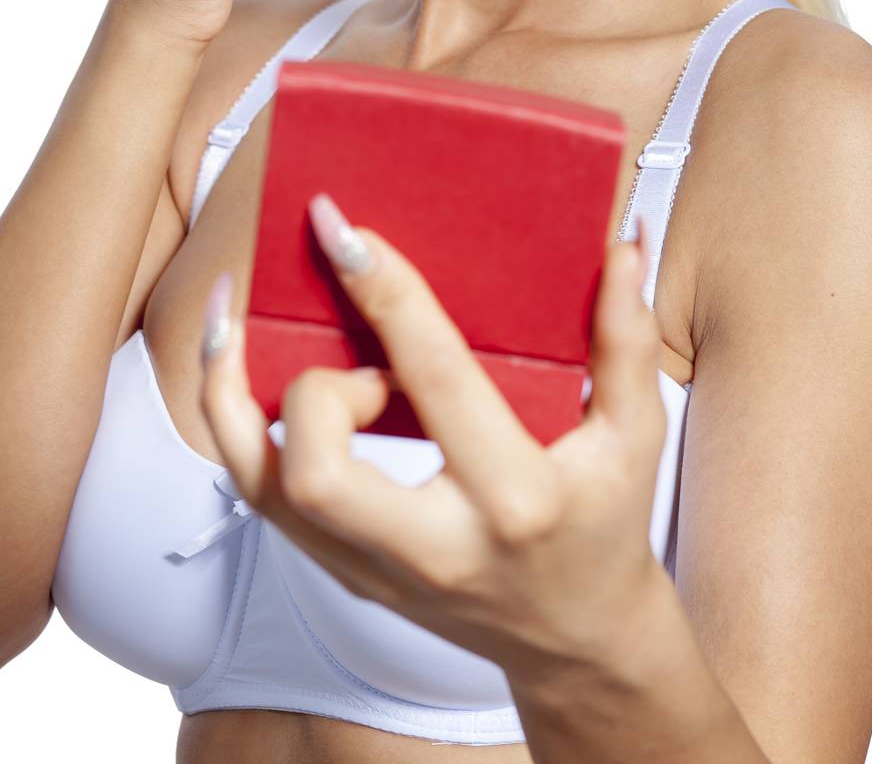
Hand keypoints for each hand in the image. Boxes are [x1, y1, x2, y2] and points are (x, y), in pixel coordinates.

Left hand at [197, 195, 670, 689]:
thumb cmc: (606, 523)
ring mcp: (379, 569)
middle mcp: (436, 544)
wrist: (579, 642)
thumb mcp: (634, 435)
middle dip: (312, 385)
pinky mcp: (346, 574)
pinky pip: (262, 501)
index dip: (386, 295)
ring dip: (236, 399)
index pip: (435, 382)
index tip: (345, 229)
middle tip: (354, 355)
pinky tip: (243, 372)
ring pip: (264, 490)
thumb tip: (621, 244)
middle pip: (319, 469)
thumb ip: (625, 340)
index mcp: (515, 496)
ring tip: (240, 326)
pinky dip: (236, 430)